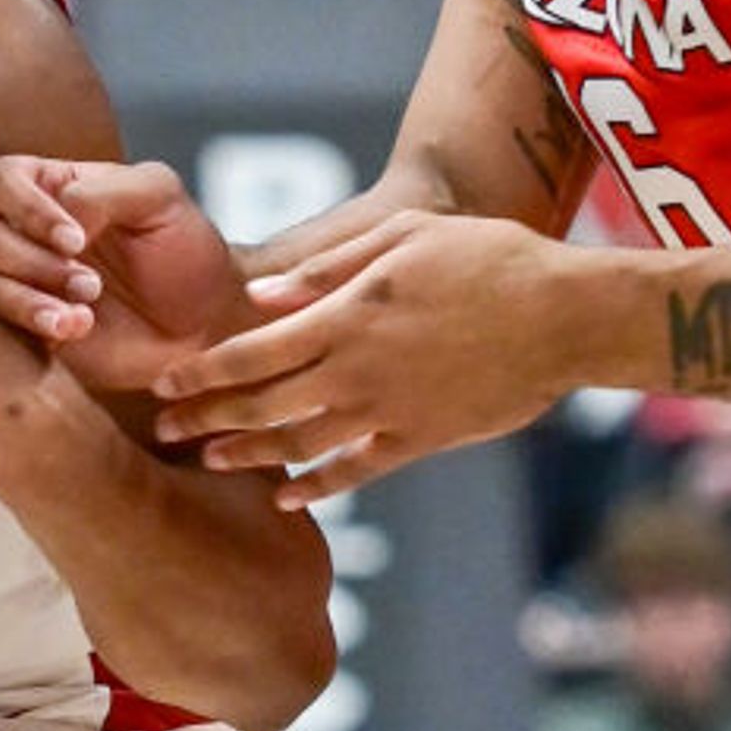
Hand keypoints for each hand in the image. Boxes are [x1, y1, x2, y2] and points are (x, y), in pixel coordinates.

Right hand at [0, 153, 252, 397]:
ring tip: (83, 315)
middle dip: (31, 261)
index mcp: (51, 186)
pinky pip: (0, 328)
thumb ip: (104, 191)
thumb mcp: (159, 196)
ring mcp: (23, 282)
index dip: (24, 208)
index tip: (76, 239)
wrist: (202, 319)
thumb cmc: (183, 247)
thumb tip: (59, 217)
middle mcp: (25, 231)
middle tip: (90, 284)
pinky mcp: (28, 329)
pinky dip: (35, 329)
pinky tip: (77, 330)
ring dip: (30, 301)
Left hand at [149, 206, 597, 497]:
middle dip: (207, 419)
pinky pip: (355, 471)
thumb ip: (328, 268)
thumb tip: (261, 299)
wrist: (565, 317)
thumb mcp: (406, 238)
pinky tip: (288, 492)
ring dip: (249, 455)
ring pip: (299, 443)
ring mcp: (387, 412)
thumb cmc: (489, 259)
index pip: (253, 352)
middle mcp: (357, 371)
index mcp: (348, 315)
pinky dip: (317, 485)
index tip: (164, 386)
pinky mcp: (419, 439)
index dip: (203, 374)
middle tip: (165, 431)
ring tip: (210, 460)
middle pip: (262, 404)